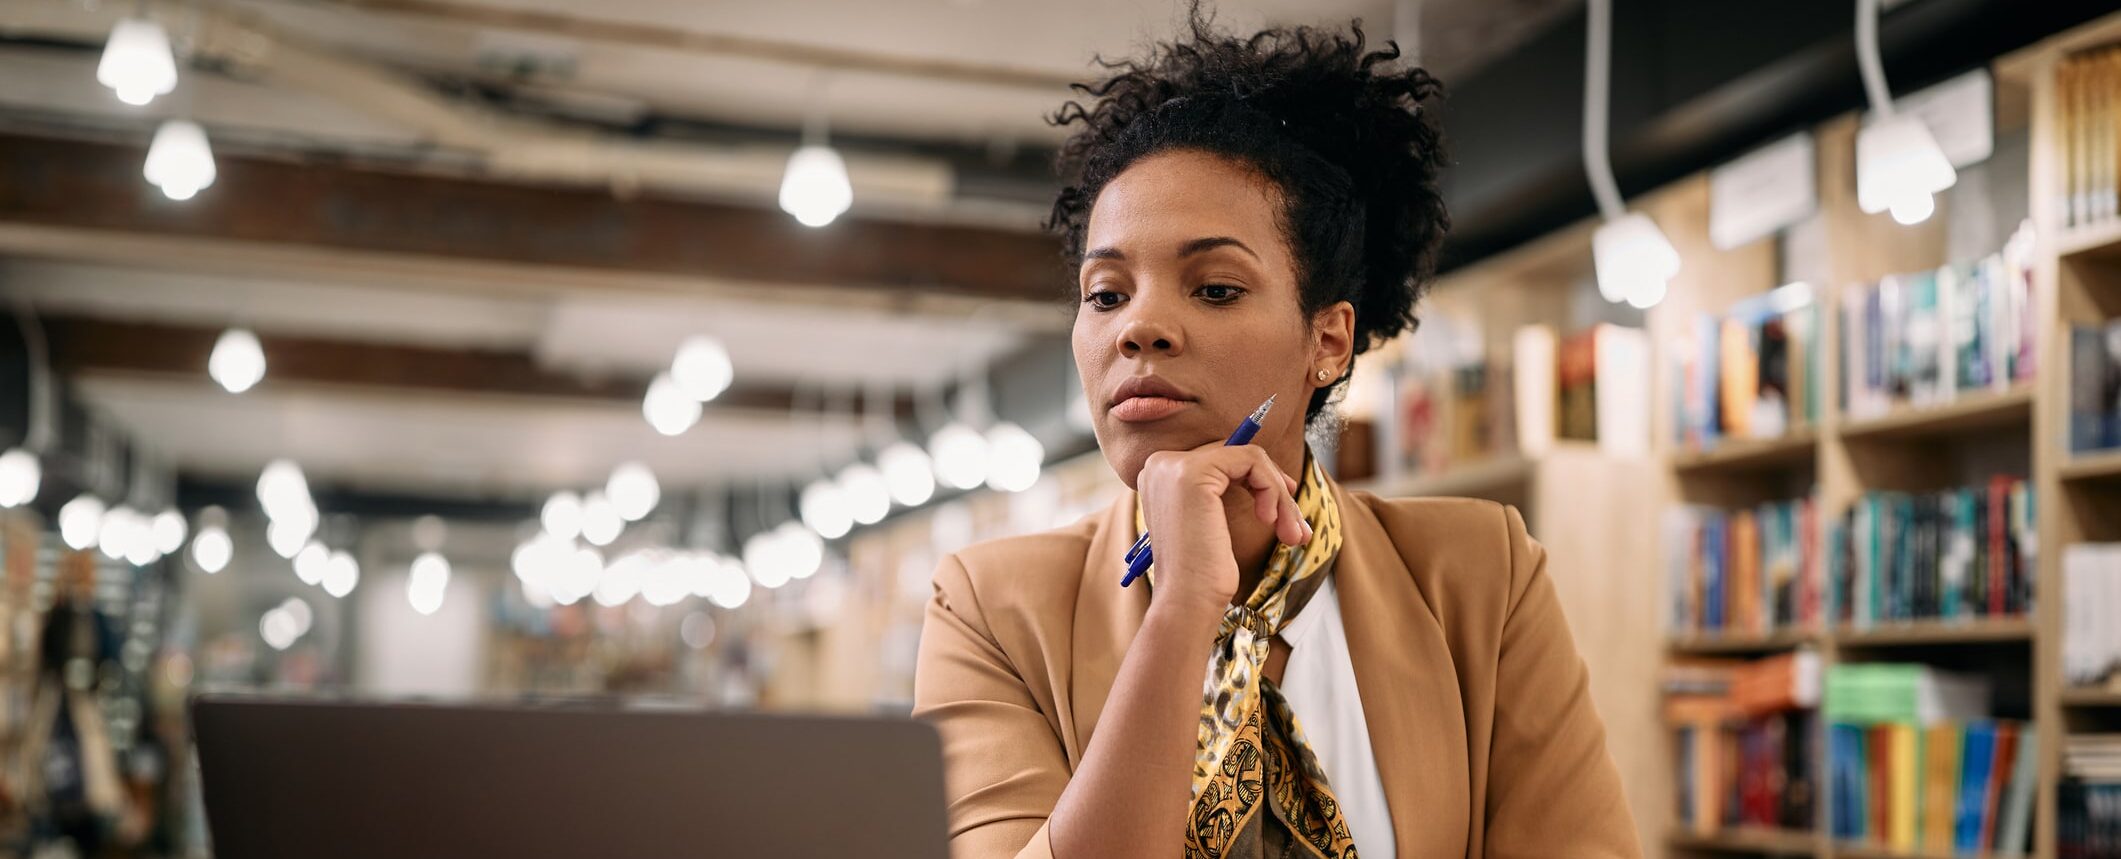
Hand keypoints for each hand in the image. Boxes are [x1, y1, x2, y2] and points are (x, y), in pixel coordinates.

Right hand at [1134, 442, 1308, 614]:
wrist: (1187, 602)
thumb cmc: (1203, 574)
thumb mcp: (1212, 523)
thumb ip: (1224, 491)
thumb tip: (1273, 473)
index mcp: (1160, 476)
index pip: (1220, 458)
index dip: (1258, 478)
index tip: (1284, 505)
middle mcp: (1160, 464)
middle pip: (1235, 455)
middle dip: (1274, 489)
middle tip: (1298, 527)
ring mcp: (1173, 466)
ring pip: (1249, 458)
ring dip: (1279, 495)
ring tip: (1292, 533)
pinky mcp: (1192, 472)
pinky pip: (1251, 460)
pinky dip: (1271, 489)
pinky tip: (1268, 519)